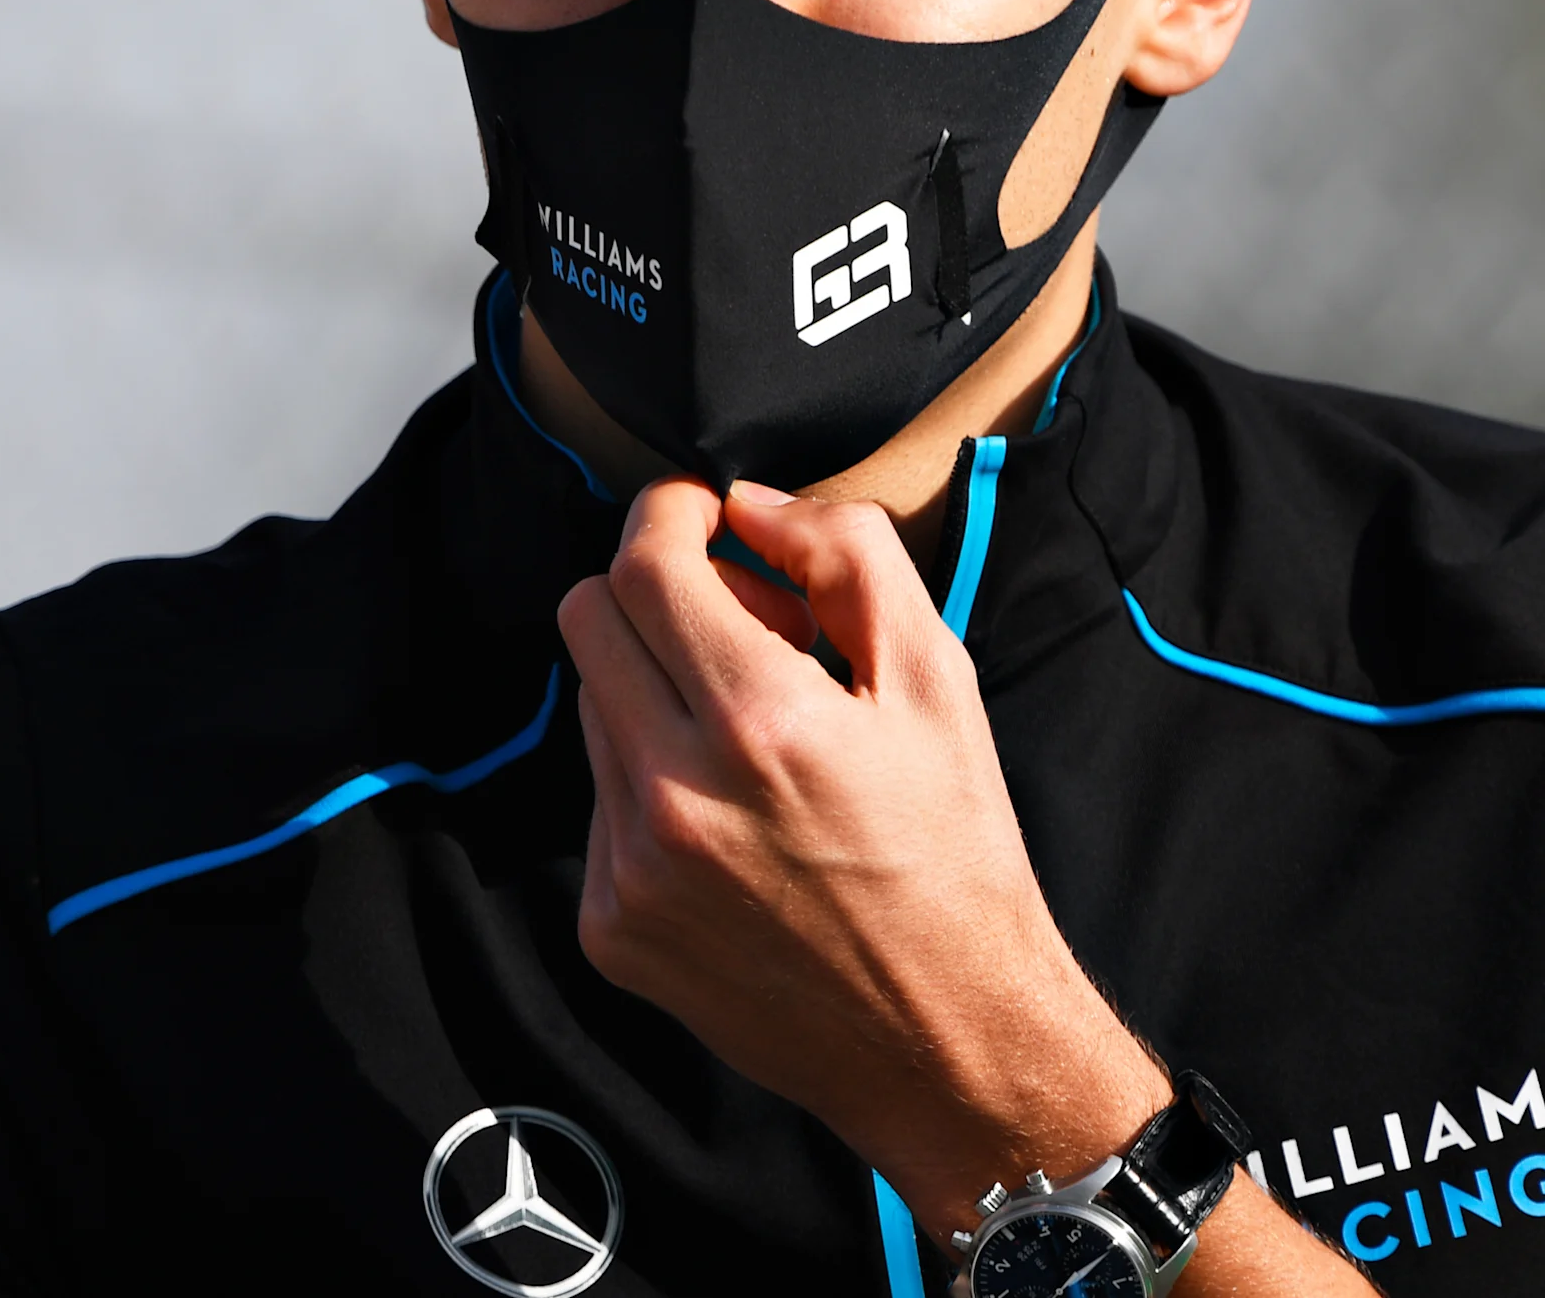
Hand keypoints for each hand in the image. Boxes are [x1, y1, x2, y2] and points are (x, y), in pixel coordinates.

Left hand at [556, 476, 1161, 1231]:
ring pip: (592, 706)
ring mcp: (631, 868)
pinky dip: (651, 781)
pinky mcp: (611, 926)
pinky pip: (598, 803)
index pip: (643, 563)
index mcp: (760, 722)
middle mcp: (675, 794)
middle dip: (655, 589)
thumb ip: (848, 558)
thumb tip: (752, 506)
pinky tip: (734, 819)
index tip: (703, 516)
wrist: (947, 1038)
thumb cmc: (954, 854)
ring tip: (752, 732)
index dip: (668, 513)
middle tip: (739, 618)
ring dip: (654, 686)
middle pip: (590, 619)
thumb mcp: (937, 680)